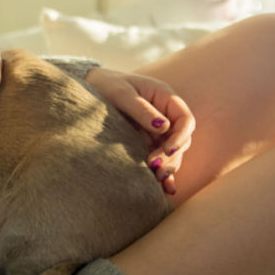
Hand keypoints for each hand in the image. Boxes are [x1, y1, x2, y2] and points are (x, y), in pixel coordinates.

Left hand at [85, 67, 194, 195]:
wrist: (89, 89)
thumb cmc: (106, 85)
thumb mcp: (121, 94)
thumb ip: (141, 109)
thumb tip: (163, 127)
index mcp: (165, 97)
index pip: (185, 120)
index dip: (181, 136)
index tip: (168, 149)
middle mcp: (166, 116)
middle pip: (181, 140)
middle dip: (172, 155)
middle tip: (153, 165)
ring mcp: (158, 131)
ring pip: (173, 154)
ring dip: (168, 167)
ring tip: (155, 177)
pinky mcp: (147, 143)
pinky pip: (161, 160)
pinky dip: (164, 174)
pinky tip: (166, 189)